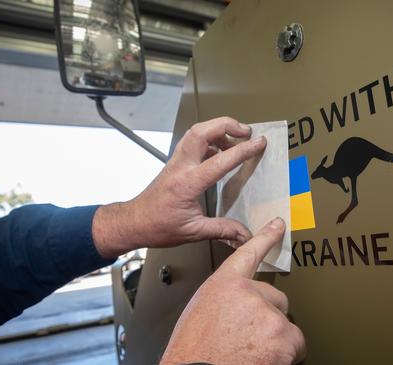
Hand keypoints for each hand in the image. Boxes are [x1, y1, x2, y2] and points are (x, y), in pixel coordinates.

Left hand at [92, 117, 266, 258]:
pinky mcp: (175, 163)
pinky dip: (209, 139)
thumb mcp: (193, 231)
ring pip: (196, 132)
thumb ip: (222, 230)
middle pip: (202, 131)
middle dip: (227, 124)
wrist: (134, 223)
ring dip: (217, 129)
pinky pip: (192, 141)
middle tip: (246, 130)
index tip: (258, 143)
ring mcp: (176, 162)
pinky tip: (219, 149)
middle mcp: (181, 167)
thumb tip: (245, 234)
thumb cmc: (157, 226)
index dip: (242, 150)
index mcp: (187, 183)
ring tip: (236, 137)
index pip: (220, 160)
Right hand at [160, 217, 305, 364]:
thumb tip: (237, 306)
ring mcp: (267, 313)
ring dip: (275, 339)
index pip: (248, 253)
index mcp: (224, 285)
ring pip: (285, 324)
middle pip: (275, 298)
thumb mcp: (200, 315)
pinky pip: (297, 343)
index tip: (278, 224)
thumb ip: (224, 300)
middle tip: (248, 338)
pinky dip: (286, 355)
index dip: (266, 237)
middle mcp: (248, 294)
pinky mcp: (282, 335)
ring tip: (252, 354)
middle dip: (267, 318)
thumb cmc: (193, 353)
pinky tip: (264, 360)